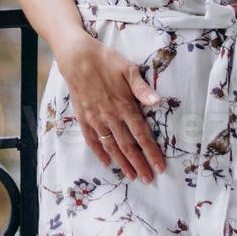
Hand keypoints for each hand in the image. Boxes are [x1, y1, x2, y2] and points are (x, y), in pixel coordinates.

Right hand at [54, 33, 167, 183]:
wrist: (76, 56)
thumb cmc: (105, 59)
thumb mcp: (128, 69)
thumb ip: (142, 89)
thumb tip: (158, 102)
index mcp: (125, 105)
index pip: (142, 135)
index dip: (151, 153)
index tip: (160, 167)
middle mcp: (110, 116)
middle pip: (128, 146)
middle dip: (139, 164)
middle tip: (148, 179)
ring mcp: (95, 118)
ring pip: (111, 146)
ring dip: (122, 163)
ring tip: (131, 176)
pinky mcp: (83, 117)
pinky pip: (91, 139)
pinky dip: (99, 152)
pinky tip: (106, 162)